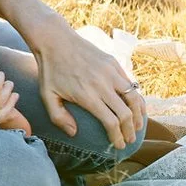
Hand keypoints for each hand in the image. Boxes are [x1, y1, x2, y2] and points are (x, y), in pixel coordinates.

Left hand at [25, 21, 145, 147]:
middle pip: (125, 114)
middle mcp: (102, 85)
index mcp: (87, 95)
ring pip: (134, 98)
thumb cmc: (49, 70)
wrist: (55, 40)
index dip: (117, 137)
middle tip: (129, 140)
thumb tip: (74, 133)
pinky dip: (137, 98)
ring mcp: (110, 72)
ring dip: (138, 115)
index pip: (111, 122)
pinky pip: (131, 84)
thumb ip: (58, 117)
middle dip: (129, 131)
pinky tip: (136, 107)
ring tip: (137, 127)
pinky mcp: (114, 63)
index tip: (118, 145)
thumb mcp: (46, 95)